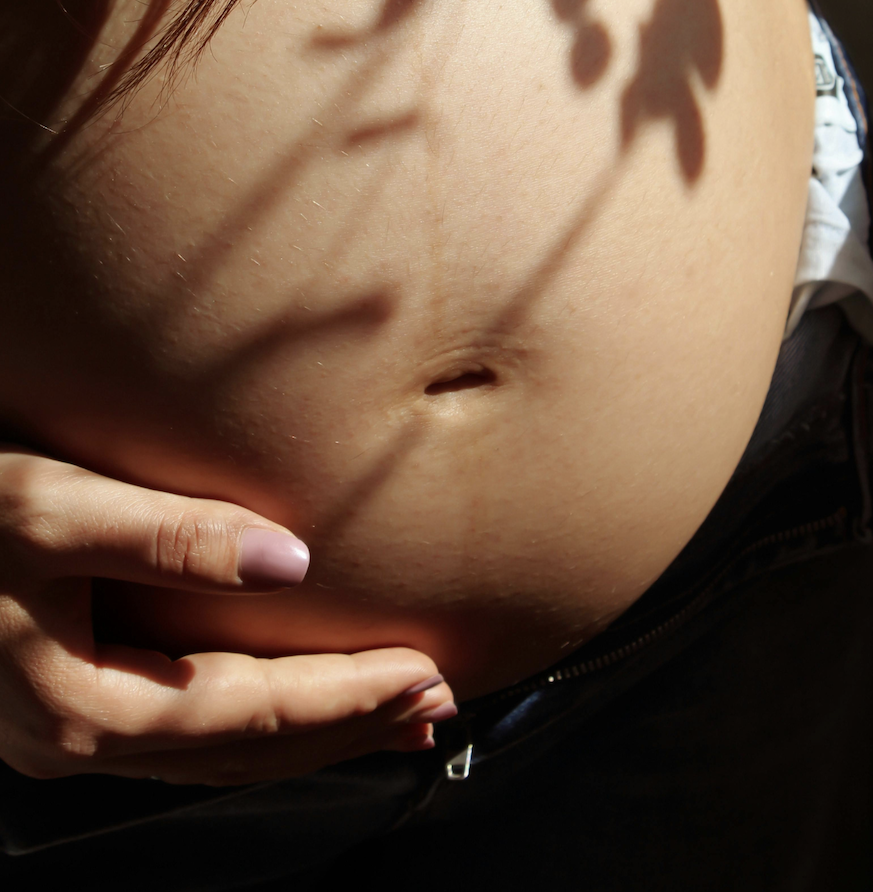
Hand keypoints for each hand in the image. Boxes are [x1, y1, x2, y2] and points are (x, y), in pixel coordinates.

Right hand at [0, 447, 453, 785]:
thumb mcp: (52, 508)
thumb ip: (170, 536)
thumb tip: (290, 561)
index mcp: (80, 706)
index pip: (250, 710)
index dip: (345, 696)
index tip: (425, 675)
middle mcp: (78, 736)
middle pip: (246, 747)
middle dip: (347, 727)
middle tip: (436, 708)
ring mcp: (70, 728)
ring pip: (221, 748)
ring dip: (311, 731)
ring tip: (393, 717)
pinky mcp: (69, 700)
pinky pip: (189, 726)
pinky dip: (257, 719)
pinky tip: (289, 702)